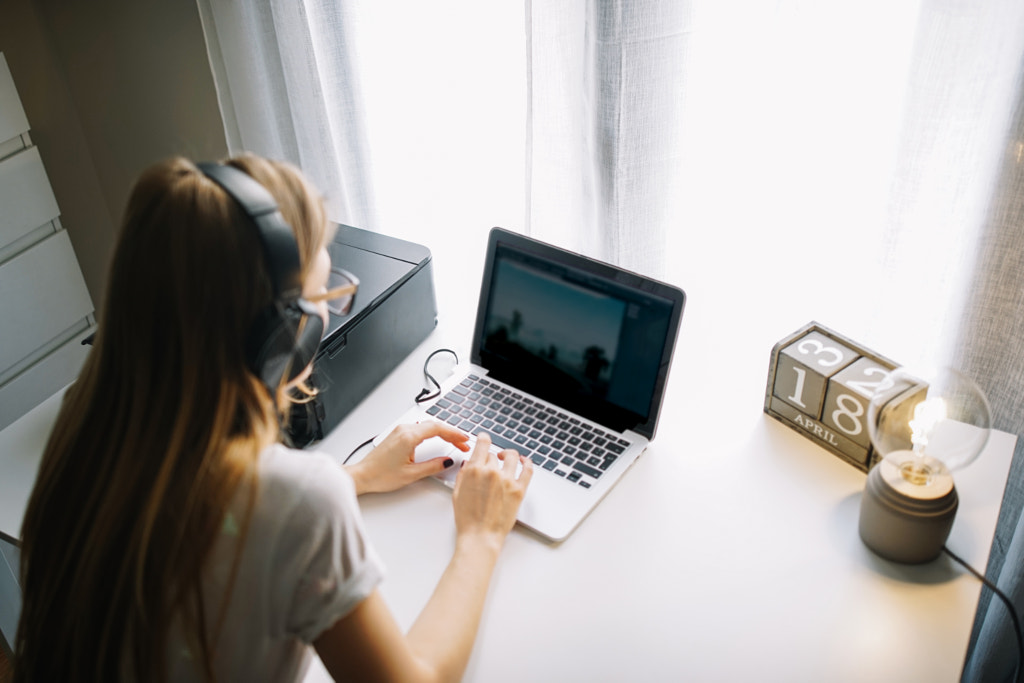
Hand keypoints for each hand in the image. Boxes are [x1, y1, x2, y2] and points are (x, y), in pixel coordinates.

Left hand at [348, 422, 469, 494]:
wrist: (362, 476)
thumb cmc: (380, 475)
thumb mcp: (412, 474)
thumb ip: (433, 466)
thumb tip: (447, 461)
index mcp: (408, 437)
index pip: (438, 429)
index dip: (454, 433)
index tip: (464, 440)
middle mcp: (404, 430)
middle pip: (434, 425)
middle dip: (451, 434)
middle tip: (463, 444)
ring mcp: (399, 431)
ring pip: (427, 426)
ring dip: (442, 433)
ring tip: (453, 442)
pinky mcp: (397, 435)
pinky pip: (419, 429)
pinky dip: (432, 433)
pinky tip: (437, 439)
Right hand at [452, 433, 532, 548]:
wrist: (480, 537)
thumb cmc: (468, 520)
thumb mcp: (457, 493)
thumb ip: (463, 474)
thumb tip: (468, 462)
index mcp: (474, 470)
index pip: (483, 443)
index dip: (484, 438)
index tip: (484, 438)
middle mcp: (492, 472)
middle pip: (493, 455)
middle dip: (490, 459)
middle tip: (488, 467)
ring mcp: (507, 480)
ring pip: (512, 457)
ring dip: (508, 455)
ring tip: (506, 458)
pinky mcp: (519, 490)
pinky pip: (528, 469)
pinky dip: (527, 462)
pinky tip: (524, 461)